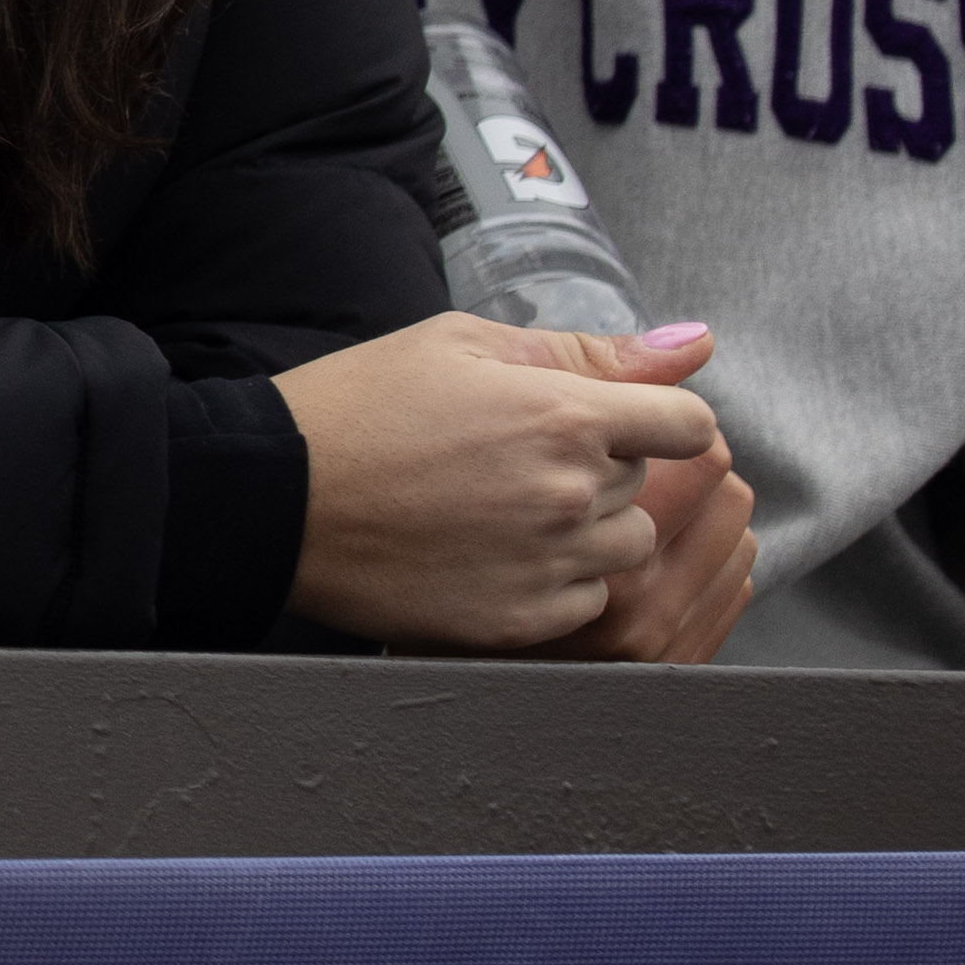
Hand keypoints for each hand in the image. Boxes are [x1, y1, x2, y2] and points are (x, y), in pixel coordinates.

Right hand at [276, 314, 738, 656]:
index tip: (617, 423)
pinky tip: (493, 554)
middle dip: (600, 468)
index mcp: (564, 415)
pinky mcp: (515, 620)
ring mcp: (546, 565)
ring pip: (627, 549)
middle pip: (648, 485)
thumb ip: (587, 350)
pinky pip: (586, 603)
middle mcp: (570, 495)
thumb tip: (694, 346)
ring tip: (507, 511)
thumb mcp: (462, 344)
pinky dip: (556, 581)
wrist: (270, 497)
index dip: (658, 419)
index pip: (689, 425)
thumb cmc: (359, 405)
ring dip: (588, 530)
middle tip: (515, 459)